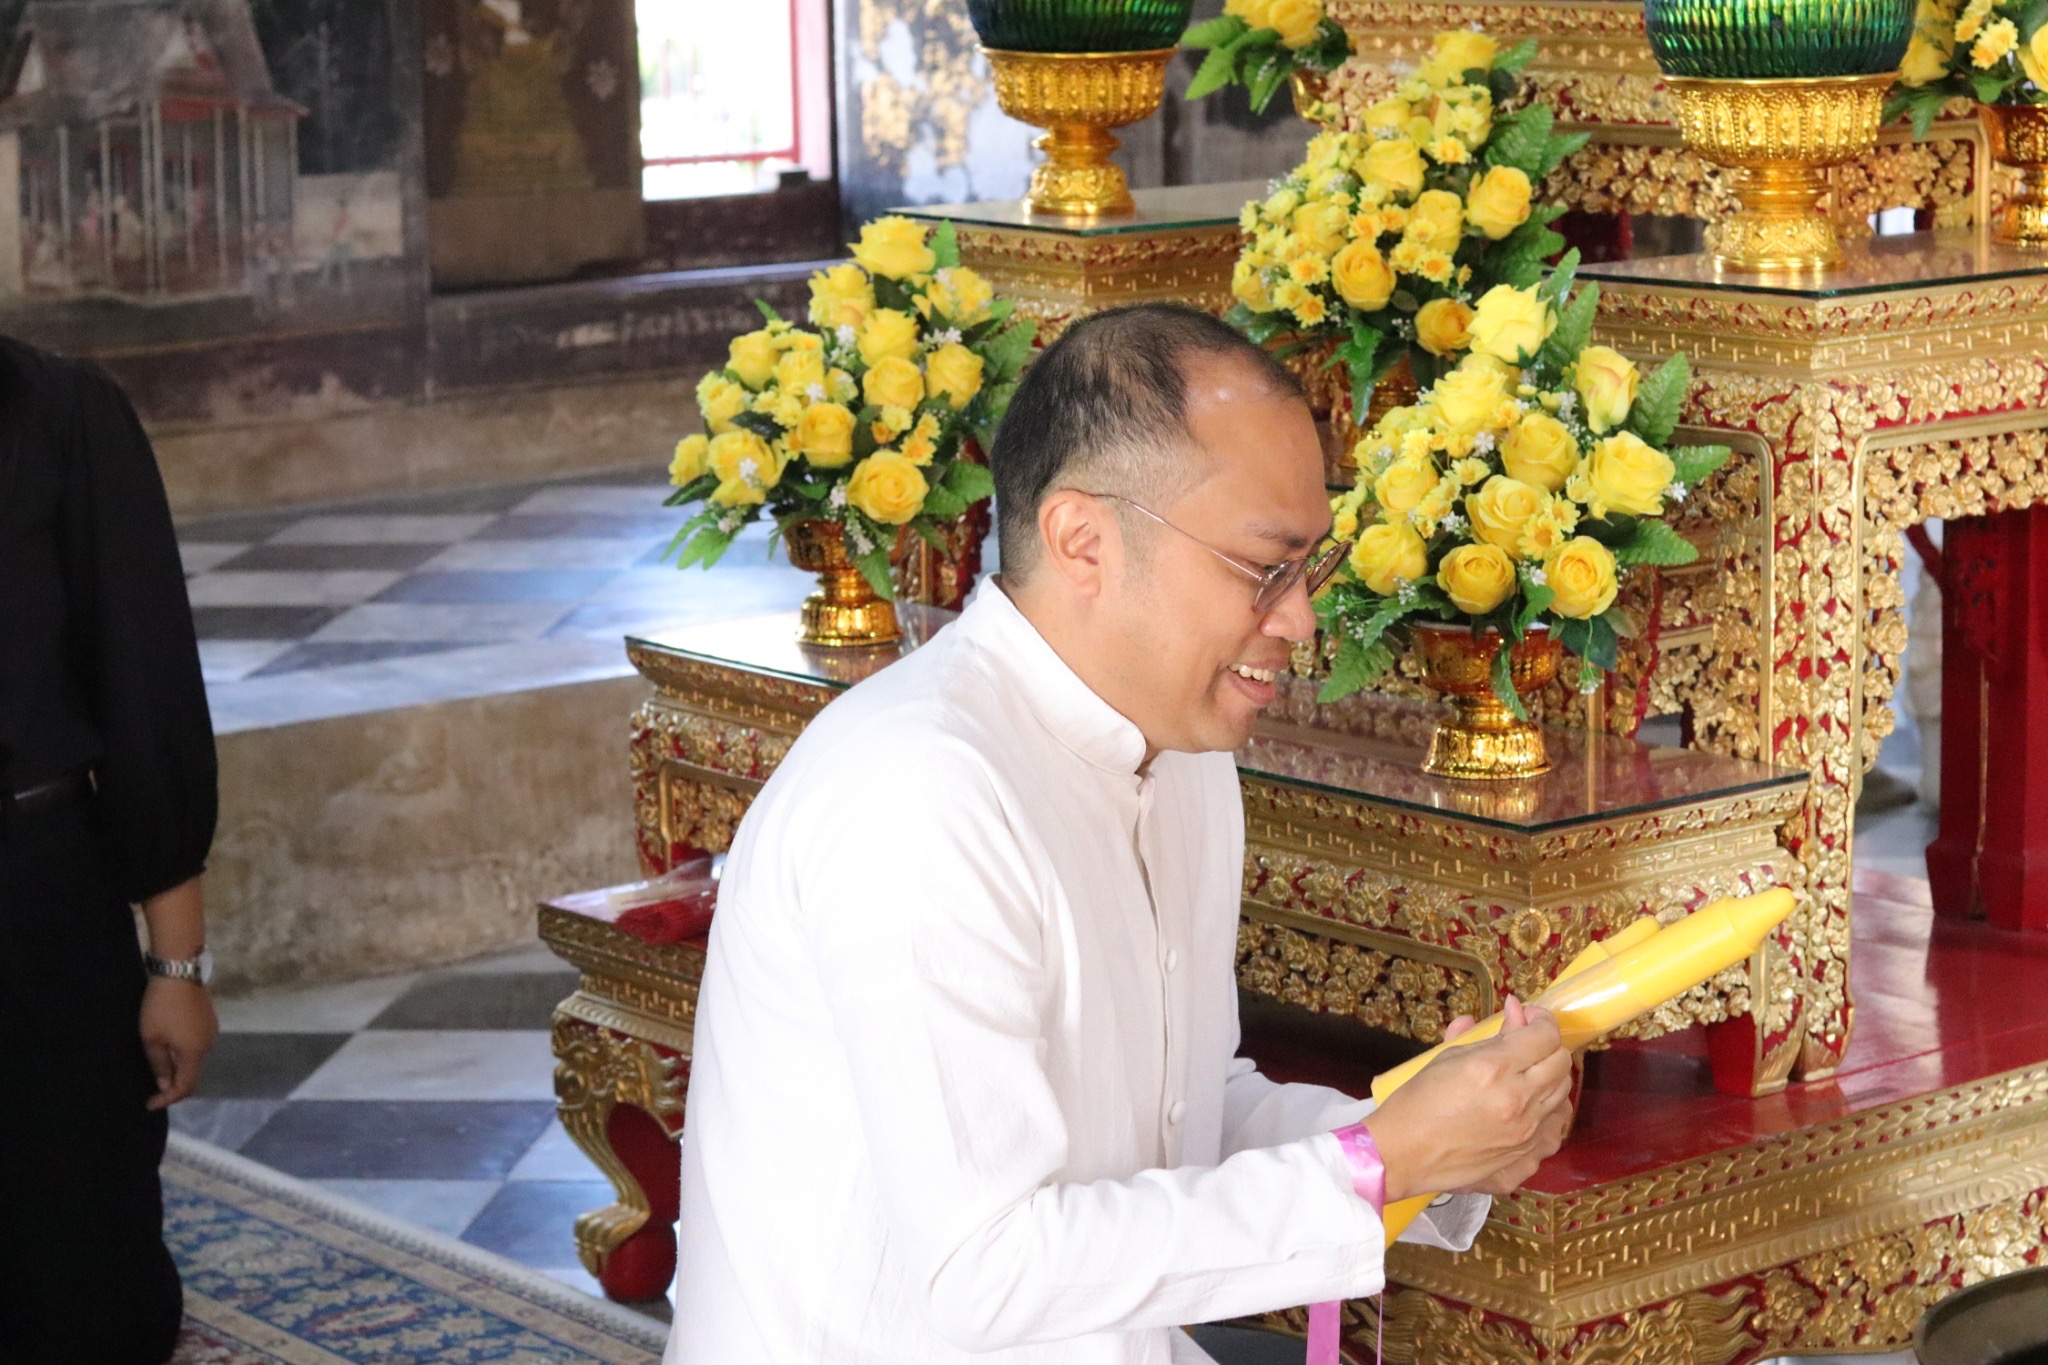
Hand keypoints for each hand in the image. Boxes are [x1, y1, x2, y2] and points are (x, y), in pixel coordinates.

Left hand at [140, 977, 217, 1110]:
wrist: (178, 973)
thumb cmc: (161, 1007)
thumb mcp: (151, 1038)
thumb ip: (160, 1064)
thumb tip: (165, 1083)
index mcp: (194, 1053)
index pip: (185, 1086)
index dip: (168, 1099)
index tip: (150, 1104)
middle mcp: (208, 1045)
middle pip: (192, 1073)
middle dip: (173, 1083)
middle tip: (153, 1087)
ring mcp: (211, 1031)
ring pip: (195, 1058)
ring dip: (179, 1066)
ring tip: (160, 1067)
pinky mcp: (209, 1020)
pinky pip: (197, 1044)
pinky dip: (184, 1052)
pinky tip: (171, 1046)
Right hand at [1363, 995, 1573, 1202]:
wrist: (1400, 1155)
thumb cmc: (1415, 1101)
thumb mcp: (1447, 1058)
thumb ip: (1486, 1035)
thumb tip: (1514, 1009)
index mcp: (1494, 1069)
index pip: (1545, 1036)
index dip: (1542, 1021)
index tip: (1531, 1019)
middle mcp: (1519, 1102)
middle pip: (1561, 1064)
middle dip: (1548, 1049)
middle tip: (1528, 1048)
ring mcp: (1525, 1137)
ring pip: (1563, 1099)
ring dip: (1549, 1083)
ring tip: (1527, 1082)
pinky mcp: (1524, 1163)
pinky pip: (1552, 1134)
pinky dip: (1545, 1120)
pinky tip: (1527, 1116)